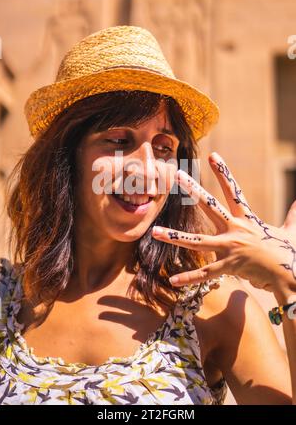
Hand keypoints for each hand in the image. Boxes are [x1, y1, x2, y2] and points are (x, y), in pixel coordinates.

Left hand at [151, 152, 295, 295]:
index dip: (223, 173)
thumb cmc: (289, 253)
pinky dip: (189, 277)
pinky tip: (173, 280)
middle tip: (177, 174)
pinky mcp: (229, 267)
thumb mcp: (292, 231)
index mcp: (247, 219)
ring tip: (155, 231)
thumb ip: (293, 215)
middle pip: (210, 206)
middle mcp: (236, 230)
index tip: (213, 156)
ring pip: (197, 241)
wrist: (291, 274)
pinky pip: (205, 274)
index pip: (234, 191)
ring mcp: (230, 248)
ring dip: (175, 236)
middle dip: (193, 189)